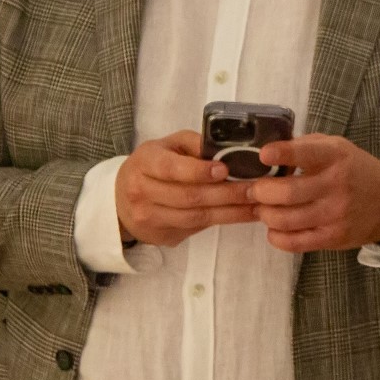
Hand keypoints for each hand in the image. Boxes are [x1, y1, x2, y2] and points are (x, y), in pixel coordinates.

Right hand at [114, 131, 259, 246]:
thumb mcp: (169, 146)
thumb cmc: (154, 166)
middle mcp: (141, 191)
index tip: (225, 170)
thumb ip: (195, 145)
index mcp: (145, 162)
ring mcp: (149, 217)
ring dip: (231, 212)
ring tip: (257, 205)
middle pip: (188, 196)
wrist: (121, 201)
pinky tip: (243, 214)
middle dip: (226, 194)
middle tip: (255, 190)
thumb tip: (228, 149)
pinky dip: (223, 221)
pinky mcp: (160, 235)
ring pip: (195, 216)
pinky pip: (196, 228)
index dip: (198, 171)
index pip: (171, 168)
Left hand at [245, 134, 379, 252]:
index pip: (306, 153)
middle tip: (253, 190)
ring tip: (264, 209)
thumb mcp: (337, 147)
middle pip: (286, 192)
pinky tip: (275, 228)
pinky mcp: (332, 237)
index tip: (264, 155)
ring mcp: (334, 214)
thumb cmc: (355, 170)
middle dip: (259, 191)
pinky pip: (293, 242)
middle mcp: (336, 184)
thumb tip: (266, 152)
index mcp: (335, 156)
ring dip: (265, 214)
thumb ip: (305, 146)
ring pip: (284, 219)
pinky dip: (275, 236)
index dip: (282, 154)